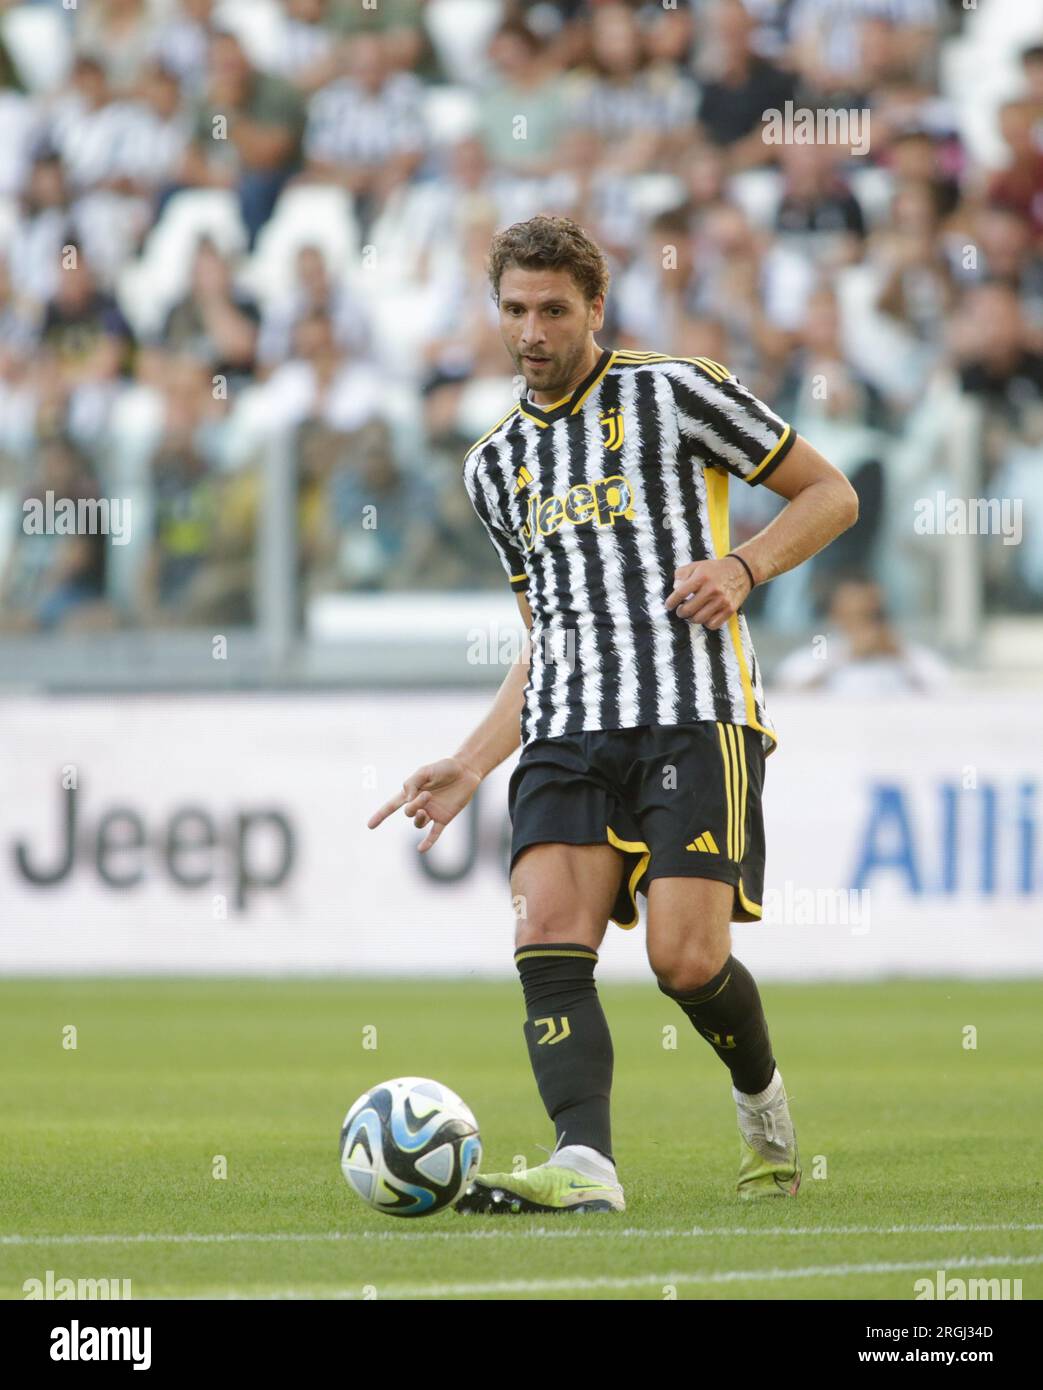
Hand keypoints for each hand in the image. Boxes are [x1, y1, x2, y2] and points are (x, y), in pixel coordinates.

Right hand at [366, 757, 482, 851]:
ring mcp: (432, 812)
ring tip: (427, 808)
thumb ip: (412, 783)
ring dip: (419, 818)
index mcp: (411, 793)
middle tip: (428, 794)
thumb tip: (408, 802)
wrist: (466, 771)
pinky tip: (421, 849)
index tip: (370, 826)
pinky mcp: (444, 818)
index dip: (380, 815)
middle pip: (408, 813)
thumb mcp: (424, 771)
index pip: (391, 806)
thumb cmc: (444, 768)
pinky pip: (434, 834)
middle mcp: (420, 805)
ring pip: (418, 823)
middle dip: (414, 806)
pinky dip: (428, 842)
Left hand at [665, 556, 751, 628]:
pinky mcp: (730, 609)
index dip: (671, 602)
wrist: (741, 570)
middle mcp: (712, 589)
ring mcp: (722, 601)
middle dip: (681, 612)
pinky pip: (712, 624)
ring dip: (692, 618)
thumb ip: (681, 574)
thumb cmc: (715, 569)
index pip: (680, 593)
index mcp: (702, 577)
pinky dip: (706, 623)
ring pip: (699, 619)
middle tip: (681, 610)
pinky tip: (705, 616)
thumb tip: (675, 588)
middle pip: (688, 610)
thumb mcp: (696, 565)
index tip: (669, 605)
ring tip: (692, 613)